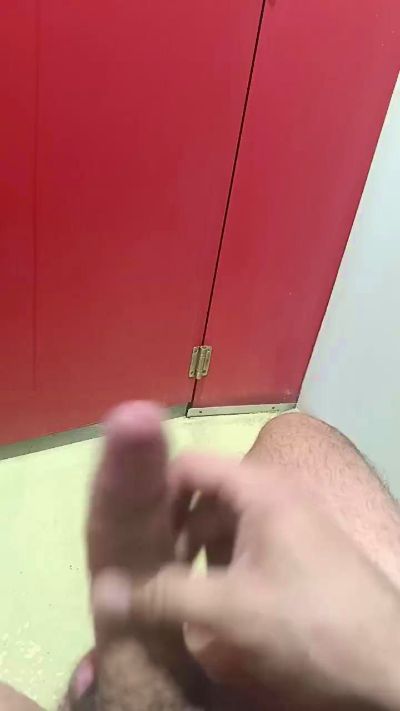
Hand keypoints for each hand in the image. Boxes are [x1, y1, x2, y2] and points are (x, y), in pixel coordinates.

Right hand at [95, 454, 399, 709]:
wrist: (388, 666)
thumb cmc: (309, 623)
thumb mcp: (230, 610)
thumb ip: (164, 597)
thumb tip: (104, 591)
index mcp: (260, 489)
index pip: (189, 465)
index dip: (153, 491)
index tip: (130, 531)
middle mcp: (275, 493)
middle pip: (204, 495)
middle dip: (173, 531)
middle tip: (151, 570)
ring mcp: (290, 522)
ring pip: (224, 524)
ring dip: (196, 554)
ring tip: (178, 592)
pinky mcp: (298, 551)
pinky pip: (245, 546)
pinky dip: (222, 567)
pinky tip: (214, 604)